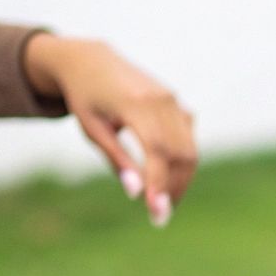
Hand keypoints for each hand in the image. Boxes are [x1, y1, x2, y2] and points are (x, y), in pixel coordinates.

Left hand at [23, 34, 196, 226]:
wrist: (91, 61)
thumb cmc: (85, 98)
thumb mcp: (92, 129)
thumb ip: (116, 160)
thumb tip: (135, 194)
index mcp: (133, 103)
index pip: (156, 150)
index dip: (159, 183)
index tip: (157, 213)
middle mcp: (159, 99)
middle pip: (180, 153)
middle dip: (174, 188)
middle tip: (160, 214)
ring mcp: (171, 99)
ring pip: (189, 148)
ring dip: (181, 179)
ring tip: (163, 200)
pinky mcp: (176, 103)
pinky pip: (188, 138)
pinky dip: (182, 161)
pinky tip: (166, 174)